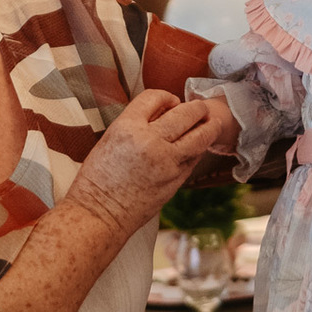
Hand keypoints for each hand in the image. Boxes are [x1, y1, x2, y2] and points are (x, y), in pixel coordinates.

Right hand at [65, 88, 219, 240]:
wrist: (99, 214)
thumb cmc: (98, 179)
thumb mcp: (110, 140)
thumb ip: (136, 124)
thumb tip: (165, 113)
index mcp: (126, 127)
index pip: (154, 97)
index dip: (167, 96)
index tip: (172, 101)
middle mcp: (149, 141)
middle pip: (184, 114)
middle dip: (196, 108)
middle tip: (200, 107)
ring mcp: (166, 162)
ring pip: (200, 136)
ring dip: (209, 126)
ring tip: (212, 122)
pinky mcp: (176, 180)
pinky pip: (194, 158)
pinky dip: (199, 149)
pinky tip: (198, 146)